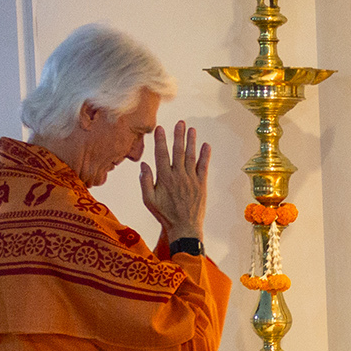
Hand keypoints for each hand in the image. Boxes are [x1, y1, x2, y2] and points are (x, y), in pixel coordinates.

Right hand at [140, 122, 210, 242]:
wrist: (184, 227)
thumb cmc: (164, 214)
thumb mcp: (149, 200)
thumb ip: (146, 182)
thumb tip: (143, 165)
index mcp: (164, 178)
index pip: (161, 154)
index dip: (161, 140)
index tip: (160, 128)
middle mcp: (178, 176)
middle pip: (178, 151)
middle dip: (179, 136)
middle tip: (180, 123)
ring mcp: (191, 180)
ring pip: (191, 157)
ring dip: (192, 142)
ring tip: (192, 129)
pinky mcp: (202, 185)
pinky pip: (204, 167)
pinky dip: (205, 156)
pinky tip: (206, 146)